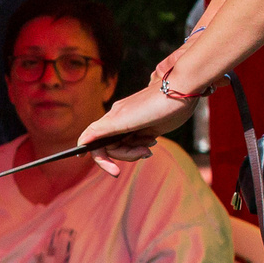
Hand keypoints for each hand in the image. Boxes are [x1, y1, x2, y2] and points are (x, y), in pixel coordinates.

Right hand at [78, 84, 192, 170]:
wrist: (181, 91)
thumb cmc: (153, 105)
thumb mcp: (124, 120)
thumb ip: (100, 130)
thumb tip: (81, 142)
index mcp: (111, 120)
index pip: (94, 142)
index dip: (99, 158)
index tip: (113, 170)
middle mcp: (119, 122)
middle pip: (112, 148)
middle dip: (126, 155)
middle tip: (143, 153)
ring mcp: (132, 125)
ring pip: (125, 147)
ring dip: (136, 152)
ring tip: (149, 147)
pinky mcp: (146, 128)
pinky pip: (138, 144)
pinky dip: (143, 146)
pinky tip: (153, 140)